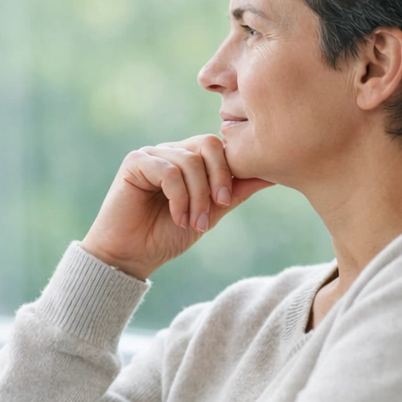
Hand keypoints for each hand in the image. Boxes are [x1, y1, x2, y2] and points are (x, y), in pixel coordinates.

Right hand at [80, 134, 272, 280]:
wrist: (132, 257)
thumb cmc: (166, 237)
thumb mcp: (209, 215)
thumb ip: (234, 193)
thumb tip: (269, 175)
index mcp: (188, 160)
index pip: (219, 147)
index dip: (229, 171)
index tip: (227, 201)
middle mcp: (170, 152)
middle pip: (208, 144)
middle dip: (218, 178)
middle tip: (219, 206)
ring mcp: (152, 155)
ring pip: (190, 161)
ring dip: (197, 197)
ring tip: (193, 224)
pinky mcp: (135, 163)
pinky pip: (168, 171)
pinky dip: (179, 197)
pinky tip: (177, 218)